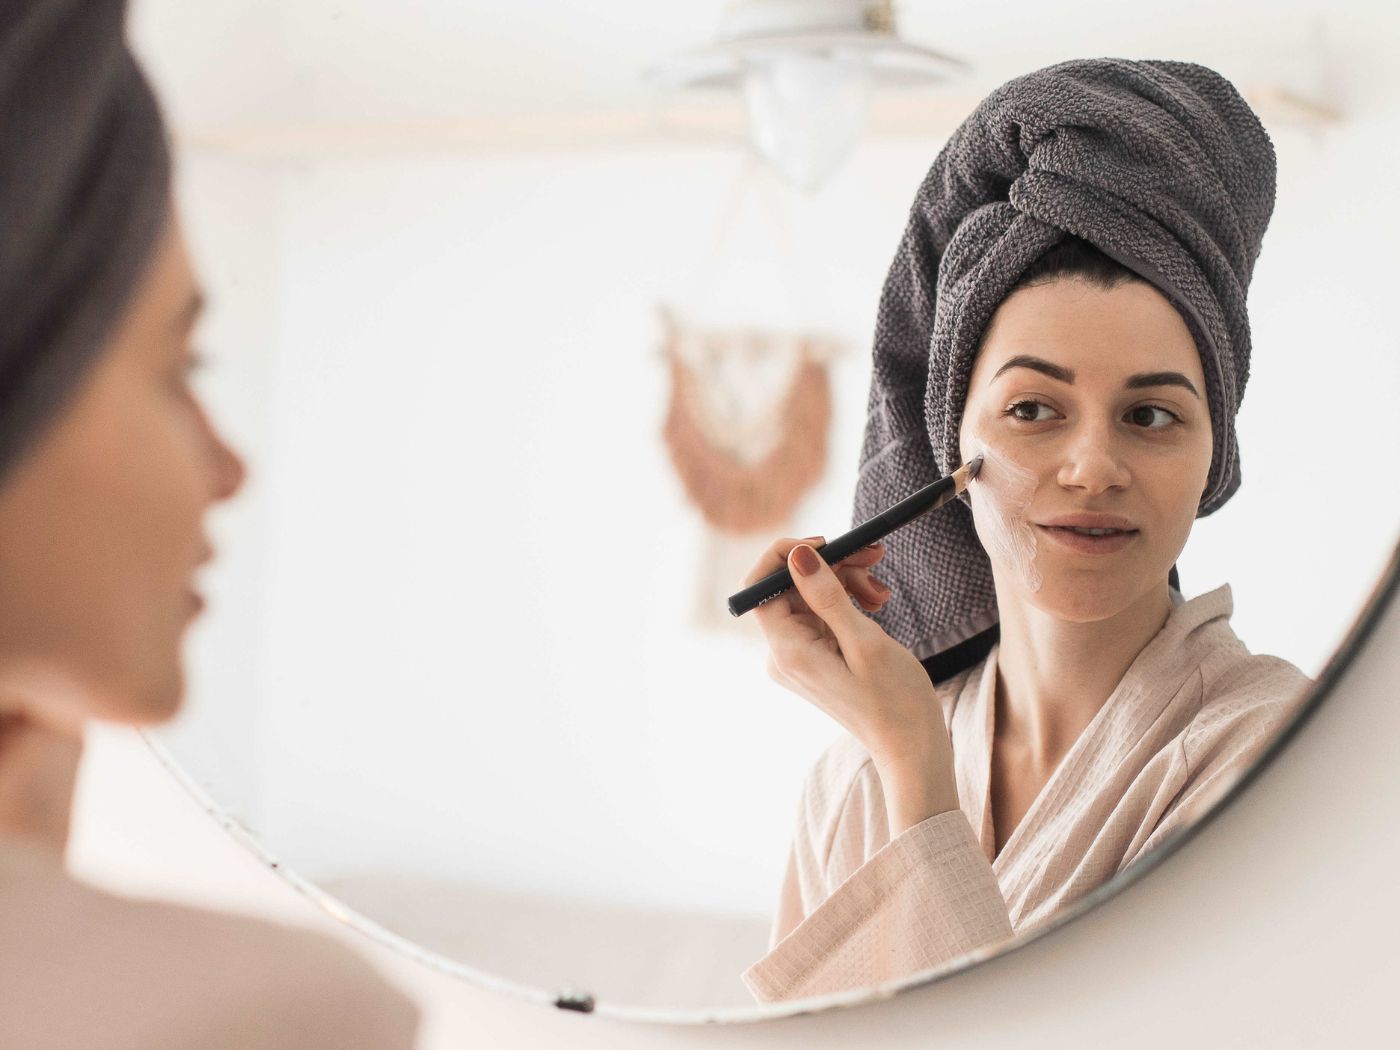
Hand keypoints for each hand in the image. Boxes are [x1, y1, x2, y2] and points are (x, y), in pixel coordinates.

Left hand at [743, 536, 960, 833]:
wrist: (911, 747)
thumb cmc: (895, 700)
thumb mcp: (864, 640)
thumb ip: (826, 595)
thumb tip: (796, 555)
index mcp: (787, 651)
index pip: (760, 586)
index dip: (786, 555)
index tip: (827, 542)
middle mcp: (783, 655)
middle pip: (790, 588)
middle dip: (830, 566)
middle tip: (874, 556)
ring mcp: (798, 658)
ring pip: (810, 598)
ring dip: (845, 583)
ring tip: (882, 592)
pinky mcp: (816, 659)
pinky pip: (823, 616)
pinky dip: (848, 602)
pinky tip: (877, 604)